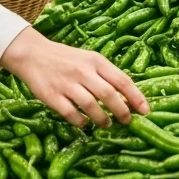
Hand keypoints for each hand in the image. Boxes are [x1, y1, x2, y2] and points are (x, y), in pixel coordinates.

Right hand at [1, 28, 148, 127]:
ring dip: (102, 119)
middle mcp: (83, 71)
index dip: (136, 97)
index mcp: (96, 61)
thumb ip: (106, 75)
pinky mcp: (52, 96)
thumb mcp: (89, 60)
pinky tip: (85, 123)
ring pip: (91, 106)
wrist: (33, 54)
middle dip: (122, 111)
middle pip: (109, 95)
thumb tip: (127, 97)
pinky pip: (71, 114)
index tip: (145, 111)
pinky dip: (81, 122)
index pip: (122, 80)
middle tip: (127, 121)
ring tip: (106, 124)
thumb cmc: (66, 58)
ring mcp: (67, 84)